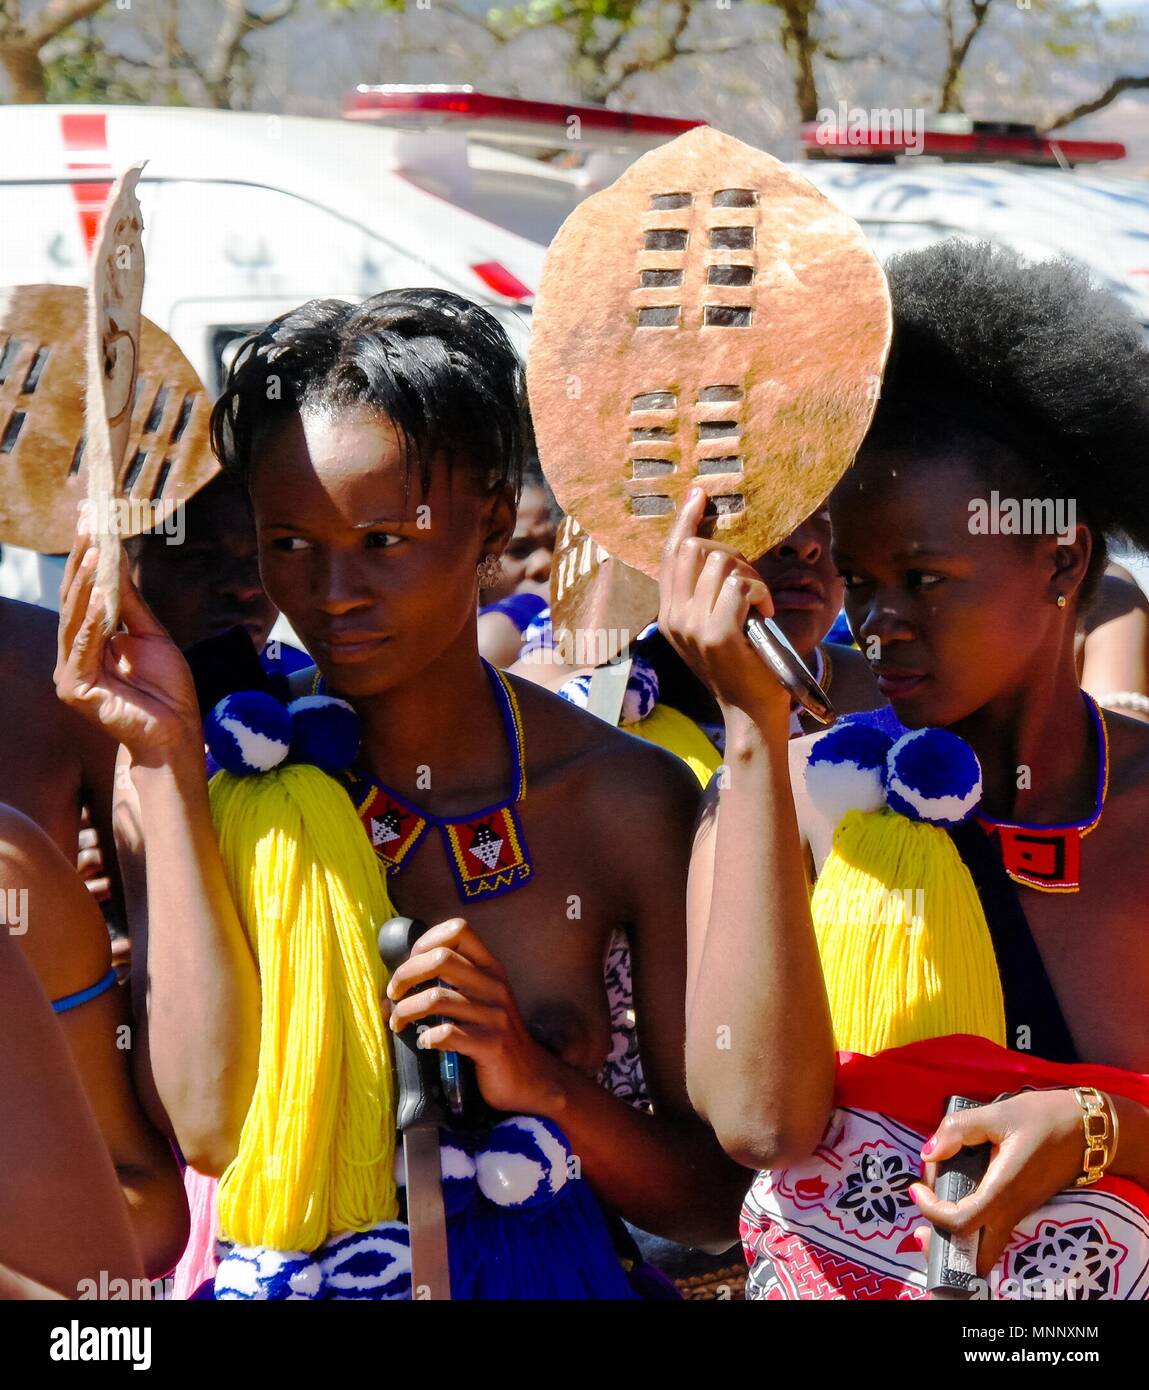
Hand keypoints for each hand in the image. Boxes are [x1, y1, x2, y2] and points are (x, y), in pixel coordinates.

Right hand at [55, 524, 200, 765]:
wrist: (177, 734)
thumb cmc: (167, 690)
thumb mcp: (151, 634)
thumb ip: (129, 602)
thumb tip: (115, 559)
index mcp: (89, 639)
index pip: (84, 590)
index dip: (86, 555)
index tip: (91, 519)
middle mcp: (74, 652)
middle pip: (74, 598)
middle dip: (82, 559)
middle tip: (90, 524)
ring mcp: (70, 671)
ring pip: (74, 618)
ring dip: (85, 583)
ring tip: (95, 551)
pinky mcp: (74, 688)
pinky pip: (84, 646)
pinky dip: (94, 621)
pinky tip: (103, 597)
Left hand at [386, 918, 563, 1116]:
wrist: (530, 1076)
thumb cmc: (494, 1035)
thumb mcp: (479, 1002)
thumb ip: (445, 987)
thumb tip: (390, 992)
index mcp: (491, 968)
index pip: (459, 930)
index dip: (425, 941)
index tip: (409, 964)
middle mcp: (494, 985)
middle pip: (441, 959)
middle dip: (406, 974)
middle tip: (394, 994)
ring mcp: (494, 1015)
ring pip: (436, 998)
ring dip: (406, 1011)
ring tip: (398, 1023)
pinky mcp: (491, 1045)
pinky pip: (448, 1034)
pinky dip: (428, 1038)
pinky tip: (425, 1043)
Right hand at [658, 488, 790, 730]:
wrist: (751, 713)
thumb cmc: (742, 666)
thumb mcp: (713, 627)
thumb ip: (705, 593)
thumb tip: (714, 546)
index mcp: (669, 614)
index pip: (670, 554)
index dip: (686, 521)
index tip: (699, 495)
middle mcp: (674, 618)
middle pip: (695, 550)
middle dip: (731, 554)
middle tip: (751, 583)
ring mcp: (692, 626)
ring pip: (722, 565)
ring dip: (751, 577)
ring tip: (760, 605)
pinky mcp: (717, 634)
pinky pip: (740, 586)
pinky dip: (761, 593)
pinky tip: (766, 614)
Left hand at [909, 1089, 1082, 1280]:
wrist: (1088, 1129)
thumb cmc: (1045, 1118)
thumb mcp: (999, 1113)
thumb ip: (959, 1130)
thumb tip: (929, 1151)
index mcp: (1003, 1191)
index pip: (962, 1223)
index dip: (931, 1212)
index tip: (916, 1188)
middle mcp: (1012, 1210)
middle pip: (977, 1257)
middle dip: (945, 1248)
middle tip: (923, 1222)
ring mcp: (1019, 1212)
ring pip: (985, 1246)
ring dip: (956, 1237)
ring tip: (934, 1206)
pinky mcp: (1021, 1206)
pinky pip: (992, 1229)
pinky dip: (968, 1223)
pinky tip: (953, 1194)